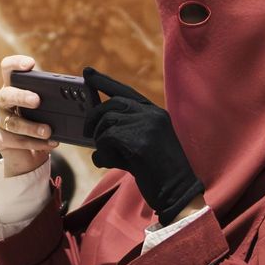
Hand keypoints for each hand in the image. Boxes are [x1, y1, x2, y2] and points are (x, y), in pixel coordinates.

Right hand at [0, 56, 57, 177]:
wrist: (28, 153)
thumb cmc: (37, 124)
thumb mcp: (45, 110)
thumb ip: (50, 101)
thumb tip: (71, 98)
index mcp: (10, 86)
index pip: (8, 68)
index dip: (16, 63)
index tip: (30, 64)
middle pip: (7, 95)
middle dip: (22, 97)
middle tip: (37, 100)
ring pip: (12, 122)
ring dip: (32, 127)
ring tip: (48, 131)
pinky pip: (13, 140)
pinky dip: (33, 143)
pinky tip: (47, 143)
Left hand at [83, 67, 203, 224]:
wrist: (177, 191)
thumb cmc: (159, 173)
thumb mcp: (143, 146)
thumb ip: (122, 134)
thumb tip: (94, 136)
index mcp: (155, 113)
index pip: (125, 91)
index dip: (104, 82)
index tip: (88, 73)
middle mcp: (152, 114)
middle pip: (111, 104)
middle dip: (94, 117)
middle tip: (86, 132)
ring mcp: (147, 125)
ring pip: (107, 123)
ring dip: (100, 141)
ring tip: (106, 156)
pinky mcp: (139, 141)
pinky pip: (106, 140)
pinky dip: (102, 153)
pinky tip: (108, 163)